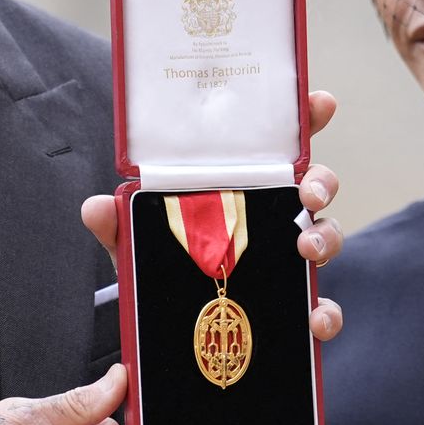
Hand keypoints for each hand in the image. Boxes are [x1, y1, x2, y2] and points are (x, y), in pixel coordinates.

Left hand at [81, 90, 345, 341]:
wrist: (166, 321)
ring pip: (326, 236)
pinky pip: (321, 304)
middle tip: (308, 193)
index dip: (305, 118)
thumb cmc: (164, 261)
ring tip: (307, 250)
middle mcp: (274, 214)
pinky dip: (325, 313)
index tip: (320, 103)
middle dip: (322, 181)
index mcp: (244, 185)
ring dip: (327, 238)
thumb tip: (96, 207)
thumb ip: (117, 222)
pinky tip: (315, 321)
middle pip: (316, 184)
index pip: (280, 144)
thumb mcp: (138, 239)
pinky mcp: (293, 302)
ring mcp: (288, 257)